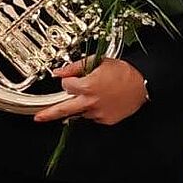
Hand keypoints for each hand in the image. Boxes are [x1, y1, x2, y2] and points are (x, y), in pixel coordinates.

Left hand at [32, 57, 147, 125]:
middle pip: (63, 109)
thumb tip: (59, 72)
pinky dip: (94, 110)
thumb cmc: (123, 72)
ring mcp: (97, 113)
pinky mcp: (105, 120)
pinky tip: (103, 101)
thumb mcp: (98, 62)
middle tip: (38, 118)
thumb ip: (75, 67)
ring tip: (96, 95)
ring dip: (81, 104)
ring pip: (80, 111)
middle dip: (48, 113)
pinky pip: (93, 116)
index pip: (66, 86)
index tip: (72, 79)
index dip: (69, 81)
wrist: (143, 84)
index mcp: (87, 86)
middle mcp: (90, 102)